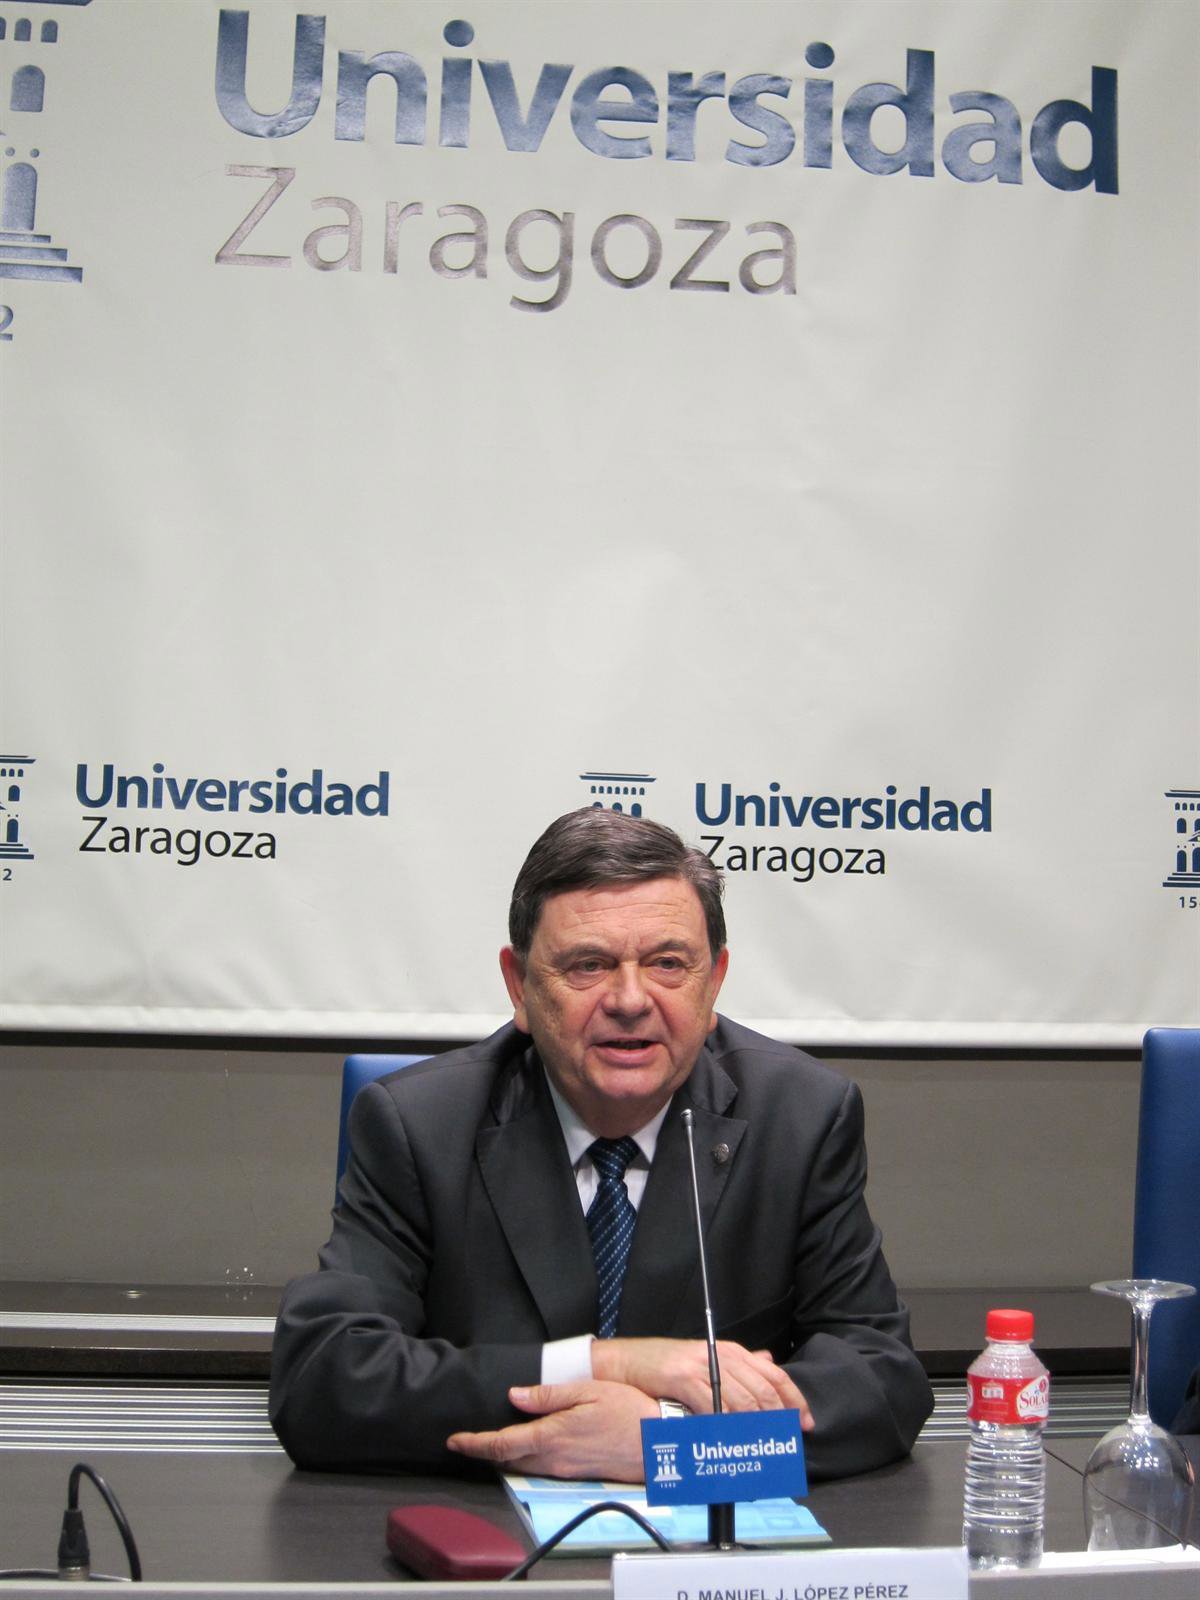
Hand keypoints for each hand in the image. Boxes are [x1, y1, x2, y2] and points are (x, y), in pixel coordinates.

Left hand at [446, 1379, 655, 1480]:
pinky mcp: (577, 1474)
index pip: (502, 1444)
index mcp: (553, 1435)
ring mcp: (566, 1470)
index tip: (454, 1440)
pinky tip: (526, 1447)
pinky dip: (525, 1459)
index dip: (475, 1444)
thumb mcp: (587, 1391)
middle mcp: (555, 1458)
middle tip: (467, 1440)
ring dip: (504, 1456)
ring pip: (524, 1466)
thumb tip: (515, 1396)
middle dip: (485, 1452)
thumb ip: (548, 1396)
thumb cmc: (627, 1411)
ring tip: (490, 1441)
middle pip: (508, 1460)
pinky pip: (541, 1469)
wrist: (658, 1443)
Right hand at [591, 1337, 812, 1428]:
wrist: (627, 1361)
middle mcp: (722, 1355)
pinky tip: (731, 1441)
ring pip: (743, 1401)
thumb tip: (770, 1363)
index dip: (794, 1401)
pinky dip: (725, 1426)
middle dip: (780, 1421)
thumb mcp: (706, 1358)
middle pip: (763, 1391)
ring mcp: (703, 1366)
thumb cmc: (665, 1365)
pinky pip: (713, 1406)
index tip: (805, 1424)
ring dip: (757, 1430)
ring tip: (765, 1451)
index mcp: (732, 1351)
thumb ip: (738, 1364)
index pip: (774, 1375)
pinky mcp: (684, 1378)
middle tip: (786, 1445)